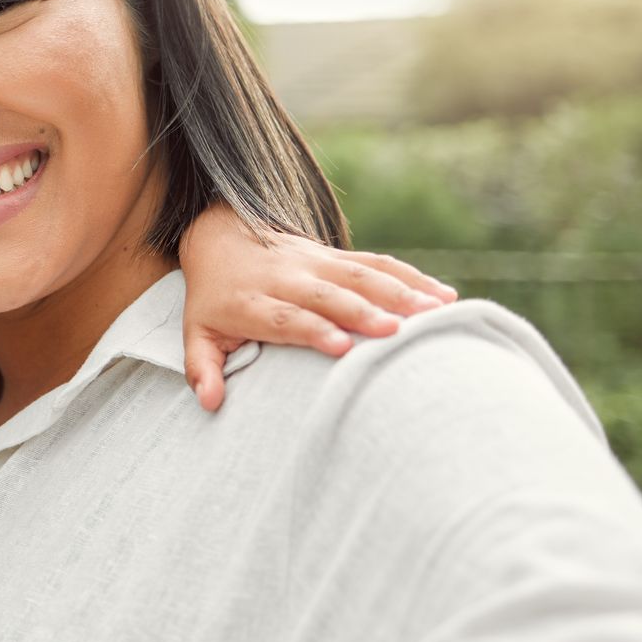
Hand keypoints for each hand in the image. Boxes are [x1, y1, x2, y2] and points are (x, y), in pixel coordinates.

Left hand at [178, 203, 456, 411]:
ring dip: (398, 291)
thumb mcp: (197, 333)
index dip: (311, 329)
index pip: (284, 316)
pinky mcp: (334, 256)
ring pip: (359, 274)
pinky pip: (376, 263)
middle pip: (327, 294)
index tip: (339, 346)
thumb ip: (202, 367)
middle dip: (361, 311)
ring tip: (435, 311)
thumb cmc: (213, 300)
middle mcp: (285, 279)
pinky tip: (444, 295)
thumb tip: (211, 402)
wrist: (220, 239)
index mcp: (251, 302)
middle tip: (395, 331)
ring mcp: (313, 264)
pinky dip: (411, 277)